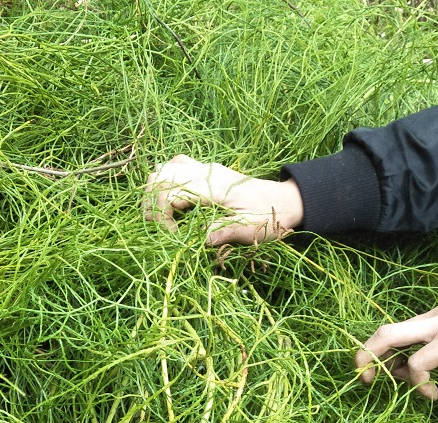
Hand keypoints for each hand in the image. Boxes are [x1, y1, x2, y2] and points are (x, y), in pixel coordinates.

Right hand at [143, 155, 303, 245]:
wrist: (287, 200)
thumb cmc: (271, 217)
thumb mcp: (250, 229)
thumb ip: (224, 232)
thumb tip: (199, 240)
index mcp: (214, 186)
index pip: (170, 192)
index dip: (162, 215)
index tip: (173, 236)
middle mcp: (206, 171)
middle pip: (160, 176)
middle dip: (151, 203)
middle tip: (160, 228)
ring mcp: (205, 168)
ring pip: (164, 168)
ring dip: (155, 191)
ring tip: (162, 216)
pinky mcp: (206, 170)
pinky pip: (176, 166)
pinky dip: (166, 182)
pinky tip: (173, 202)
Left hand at [355, 277, 437, 399]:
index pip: (401, 331)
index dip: (384, 353)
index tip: (383, 374)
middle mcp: (437, 316)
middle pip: (385, 331)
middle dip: (366, 355)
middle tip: (364, 380)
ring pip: (391, 338)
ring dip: (387, 370)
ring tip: (414, 392)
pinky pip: (418, 362)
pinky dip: (416, 381)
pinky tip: (432, 394)